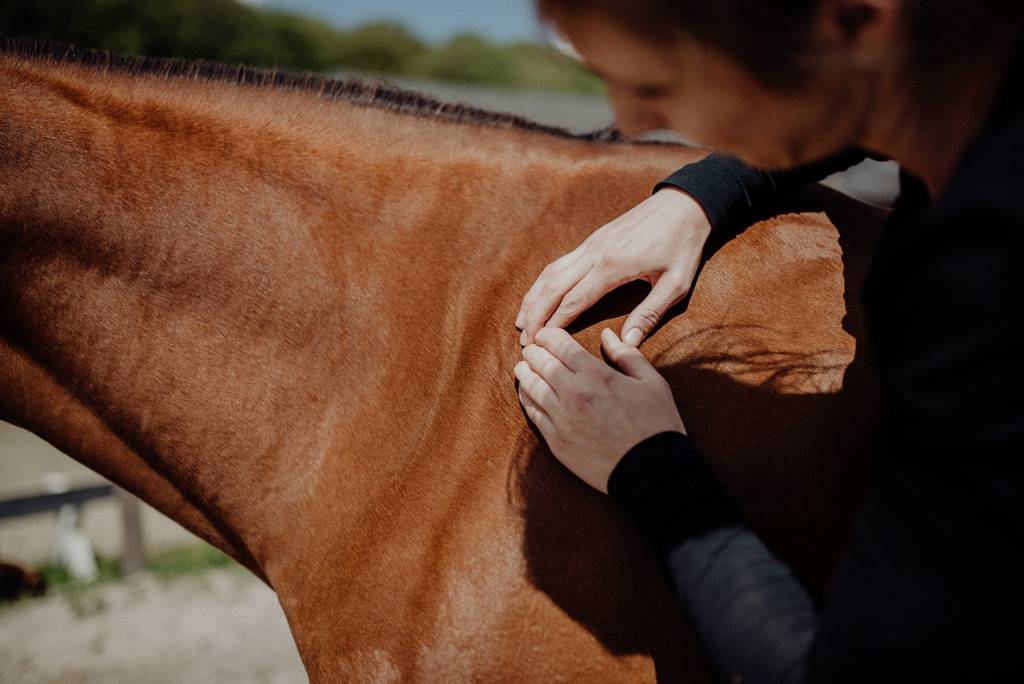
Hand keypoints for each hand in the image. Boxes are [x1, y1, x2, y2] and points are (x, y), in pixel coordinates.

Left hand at [514, 327, 685, 493]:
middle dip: (533, 351)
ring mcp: (562, 418)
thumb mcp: (652, 382)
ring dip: (524, 372)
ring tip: (524, 367)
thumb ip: (627, 354)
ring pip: (529, 386)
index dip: (547, 335)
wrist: (651, 471)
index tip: (545, 334)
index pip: (559, 344)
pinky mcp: (556, 440)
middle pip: (539, 362)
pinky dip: (527, 398)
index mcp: (597, 375)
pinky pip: (532, 412)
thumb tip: (607, 335)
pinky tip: (528, 393)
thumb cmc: (656, 424)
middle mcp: (574, 393)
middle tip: (532, 349)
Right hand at [516, 188, 710, 347]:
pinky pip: (560, 263)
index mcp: (613, 266)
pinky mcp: (593, 239)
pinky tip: (538, 296)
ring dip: (533, 298)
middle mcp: (594, 253)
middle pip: (552, 286)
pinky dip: (544, 282)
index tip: (541, 344)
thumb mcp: (675, 284)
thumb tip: (627, 343)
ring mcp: (591, 244)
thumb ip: (649, 314)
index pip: (574, 300)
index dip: (554, 324)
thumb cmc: (683, 245)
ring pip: (551, 272)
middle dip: (535, 315)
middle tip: (524, 340)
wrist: (684, 204)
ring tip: (521, 322)